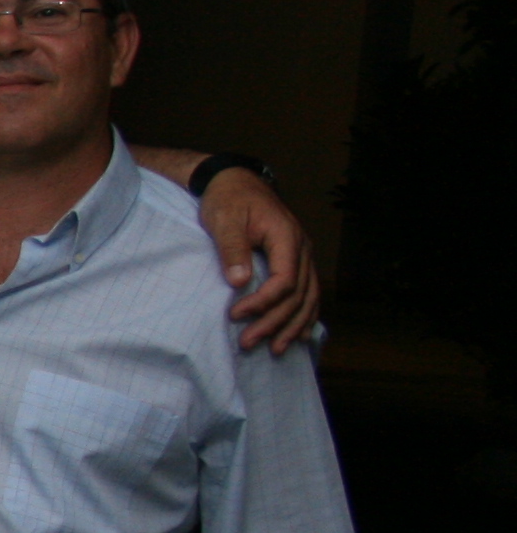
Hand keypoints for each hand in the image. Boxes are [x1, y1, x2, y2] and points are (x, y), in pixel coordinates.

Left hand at [192, 168, 321, 353]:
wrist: (236, 182)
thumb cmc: (228, 200)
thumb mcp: (224, 220)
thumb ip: (232, 249)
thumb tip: (238, 281)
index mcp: (286, 237)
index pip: (284, 280)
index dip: (263, 302)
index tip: (236, 315)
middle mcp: (302, 249)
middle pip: (298, 295)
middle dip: (274, 322)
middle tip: (249, 343)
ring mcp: (303, 256)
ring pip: (308, 298)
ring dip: (292, 326)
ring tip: (275, 350)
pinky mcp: (296, 262)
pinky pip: (308, 293)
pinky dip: (304, 316)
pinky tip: (298, 335)